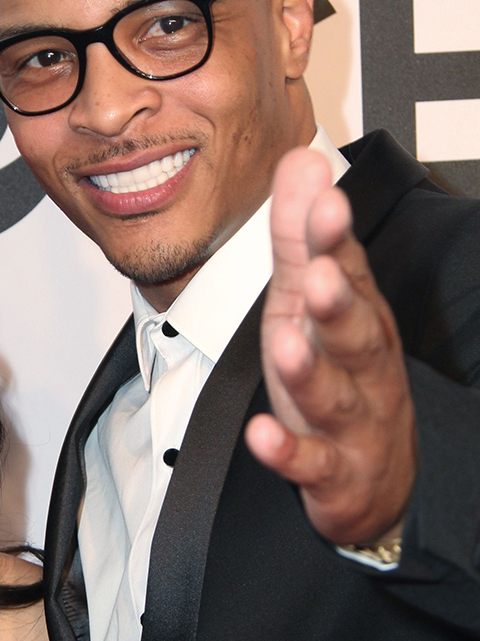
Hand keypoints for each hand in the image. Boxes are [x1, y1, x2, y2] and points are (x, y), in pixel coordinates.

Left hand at [245, 148, 415, 545]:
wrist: (379, 479)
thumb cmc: (343, 377)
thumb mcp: (314, 301)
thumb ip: (301, 236)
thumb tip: (302, 161)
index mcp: (358, 318)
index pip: (348, 272)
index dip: (334, 240)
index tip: (325, 201)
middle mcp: (362, 367)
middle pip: (354, 332)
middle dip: (338, 302)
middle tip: (321, 273)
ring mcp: (350, 421)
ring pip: (334, 396)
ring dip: (311, 372)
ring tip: (286, 345)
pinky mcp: (331, 472)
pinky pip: (310, 462)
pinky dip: (287, 451)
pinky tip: (261, 435)